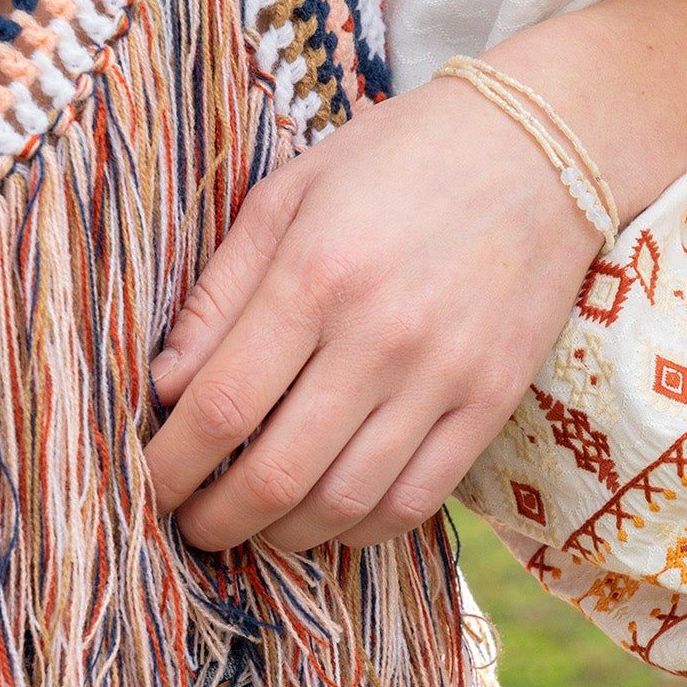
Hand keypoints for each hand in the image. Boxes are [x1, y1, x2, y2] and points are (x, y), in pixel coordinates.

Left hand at [142, 75, 602, 553]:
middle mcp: (380, 337)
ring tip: (251, 524)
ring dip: (281, 534)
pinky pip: (415, 501)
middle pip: (276, 473)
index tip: (145, 483)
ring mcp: (444, 378)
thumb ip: (220, 293)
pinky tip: (326, 515)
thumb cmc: (394, 162)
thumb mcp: (287, 197)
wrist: (540, 151)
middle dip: (214, 518)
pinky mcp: (492, 403)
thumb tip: (165, 386)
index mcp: (315, 276)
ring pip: (344, 504)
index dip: (170, 464)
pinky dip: (359, 529)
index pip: (220, 405)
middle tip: (189, 522)